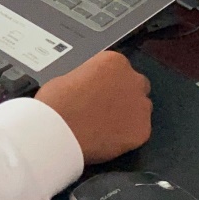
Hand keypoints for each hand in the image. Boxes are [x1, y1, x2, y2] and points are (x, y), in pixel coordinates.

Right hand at [35, 51, 151, 163]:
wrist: (57, 130)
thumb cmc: (56, 102)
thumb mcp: (69, 78)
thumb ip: (88, 80)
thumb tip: (90, 90)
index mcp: (114, 62)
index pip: (118, 68)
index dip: (106, 81)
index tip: (96, 90)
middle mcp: (133, 80)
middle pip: (135, 85)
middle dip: (123, 94)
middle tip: (103, 106)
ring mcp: (141, 106)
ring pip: (140, 109)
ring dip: (127, 113)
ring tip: (104, 124)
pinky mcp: (142, 130)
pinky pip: (138, 131)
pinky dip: (126, 134)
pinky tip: (107, 137)